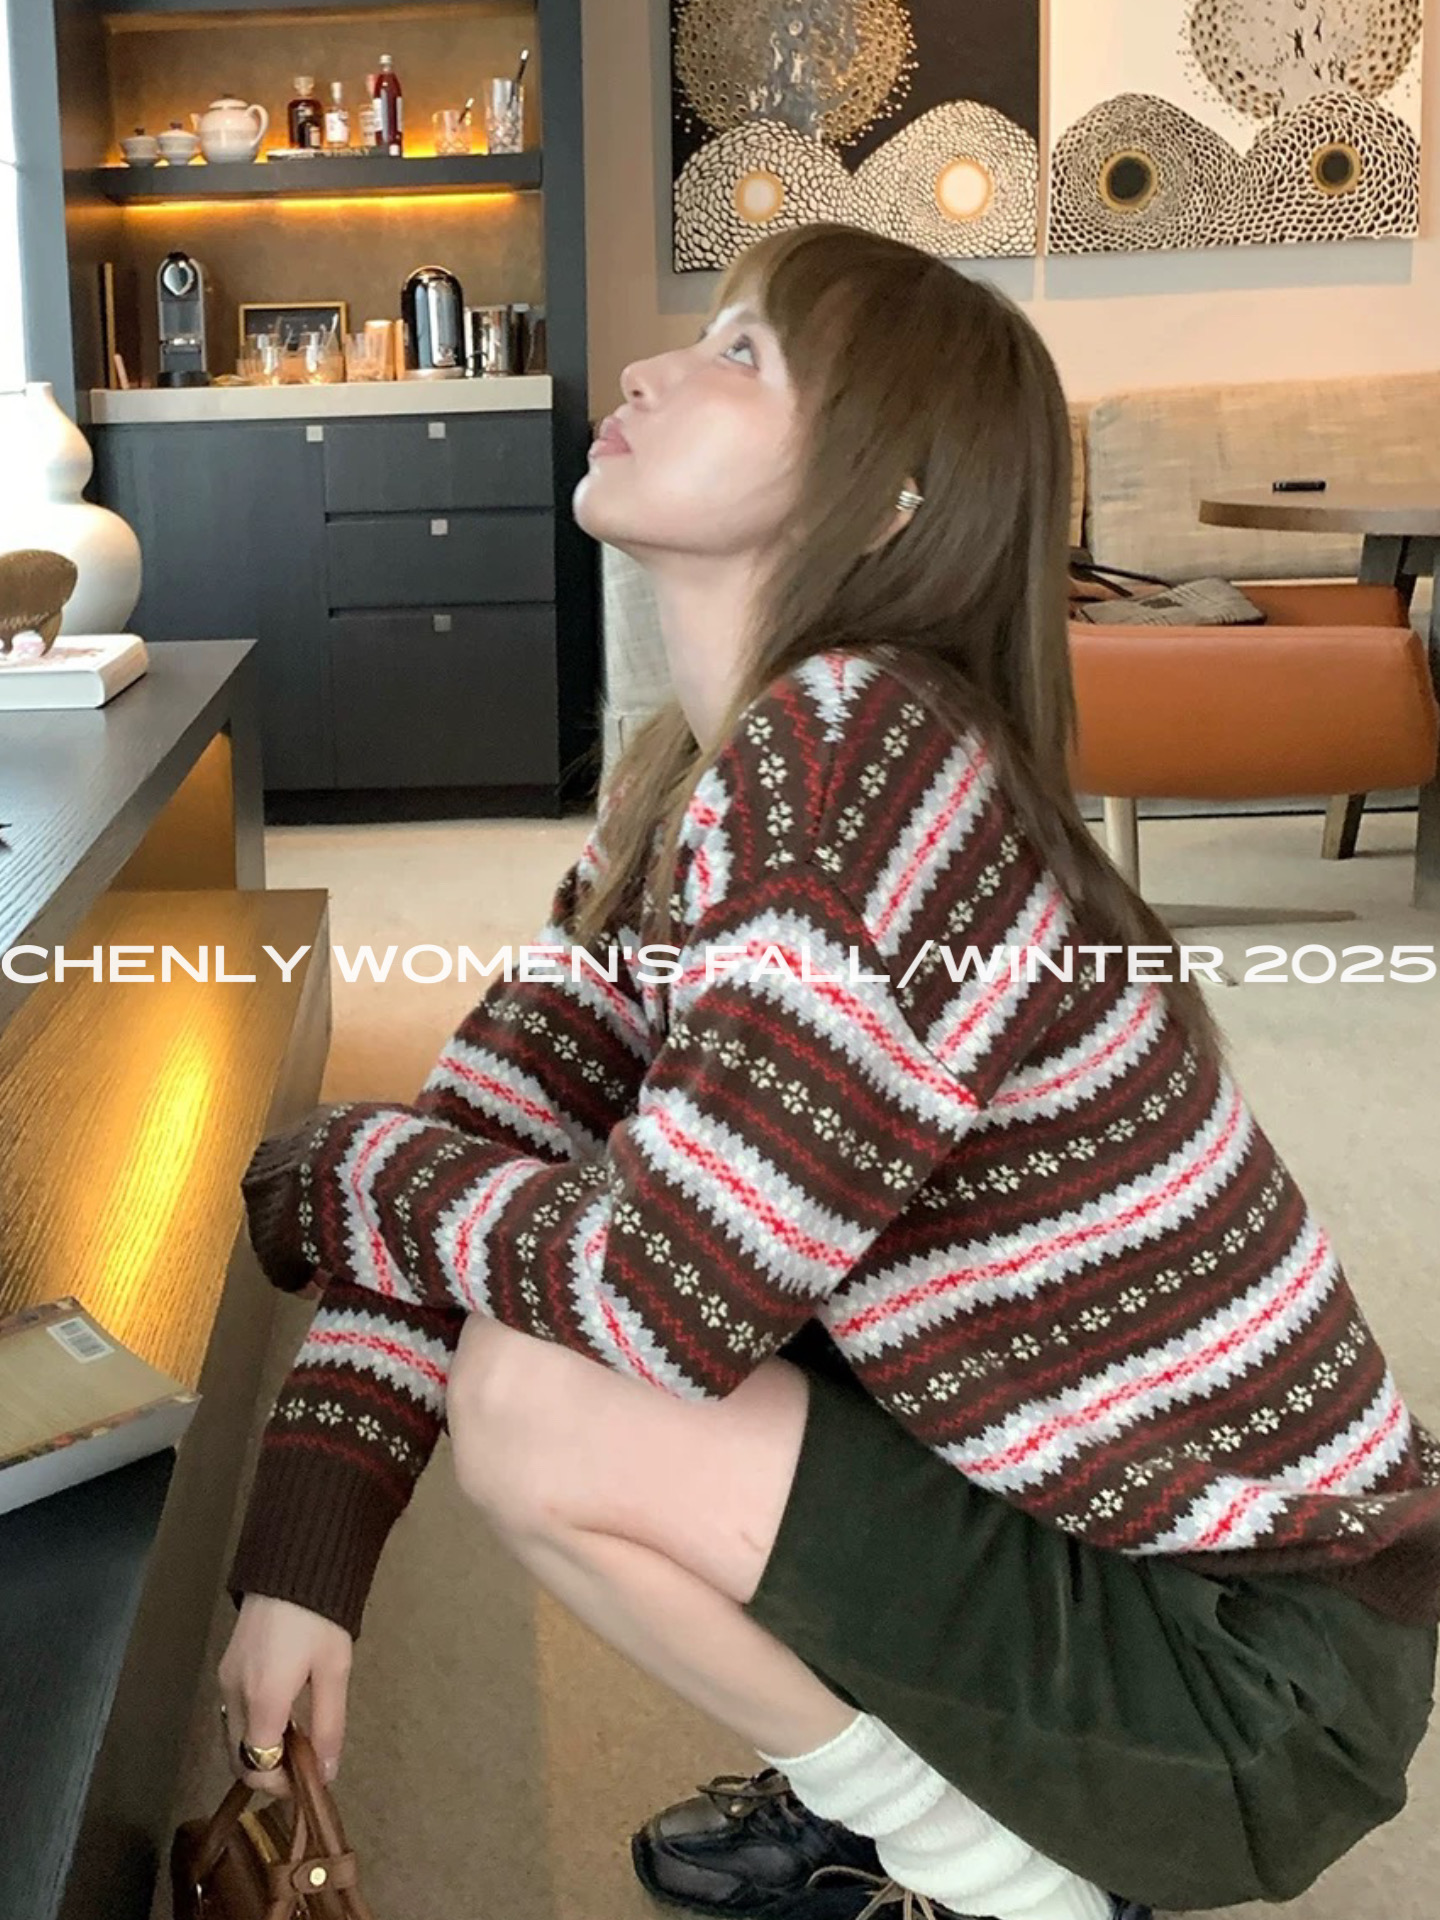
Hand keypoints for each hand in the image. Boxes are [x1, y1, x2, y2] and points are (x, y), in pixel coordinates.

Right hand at [218, 1594, 352, 1792]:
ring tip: (297, 1741)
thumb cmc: (319, 1617)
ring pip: (233, 1737)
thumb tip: (327, 1772)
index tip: (307, 1782)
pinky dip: (252, 1728)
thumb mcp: (334, 1670)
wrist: (292, 1565)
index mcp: (263, 1700)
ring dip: (259, 1751)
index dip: (281, 1784)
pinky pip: (233, 1714)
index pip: (259, 1765)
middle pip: (239, 1757)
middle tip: (302, 1768)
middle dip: (267, 1773)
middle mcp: (235, 1694)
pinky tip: (281, 1716)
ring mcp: (225, 1679)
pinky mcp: (226, 1666)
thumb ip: (329, 1725)